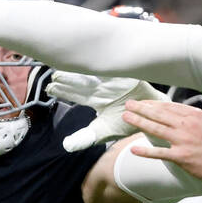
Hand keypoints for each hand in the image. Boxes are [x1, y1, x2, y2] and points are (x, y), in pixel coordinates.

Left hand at [46, 71, 168, 151]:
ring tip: (72, 63)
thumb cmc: (127, 124)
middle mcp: (102, 88)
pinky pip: (117, 69)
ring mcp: (115, 81)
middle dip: (69, 77)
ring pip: (96, 72)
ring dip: (84, 68)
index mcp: (95, 99)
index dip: (63, 90)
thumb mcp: (104, 133)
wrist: (151, 120)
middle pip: (82, 81)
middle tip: (55, 73)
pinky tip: (95, 57)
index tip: (50, 87)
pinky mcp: (129, 76)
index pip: (76, 93)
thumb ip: (85, 138)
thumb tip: (66, 145)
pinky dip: (107, 64)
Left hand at [123, 99, 201, 187]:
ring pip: (156, 129)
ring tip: (126, 117)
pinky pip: (159, 152)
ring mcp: (183, 141)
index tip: (142, 102)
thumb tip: (180, 112)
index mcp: (194, 116)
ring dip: (139, 122)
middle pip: (159, 114)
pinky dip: (145, 151)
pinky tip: (134, 148)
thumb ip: (194, 117)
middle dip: (141, 108)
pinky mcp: (181, 156)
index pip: (169, 106)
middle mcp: (187, 125)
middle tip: (128, 104)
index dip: (153, 104)